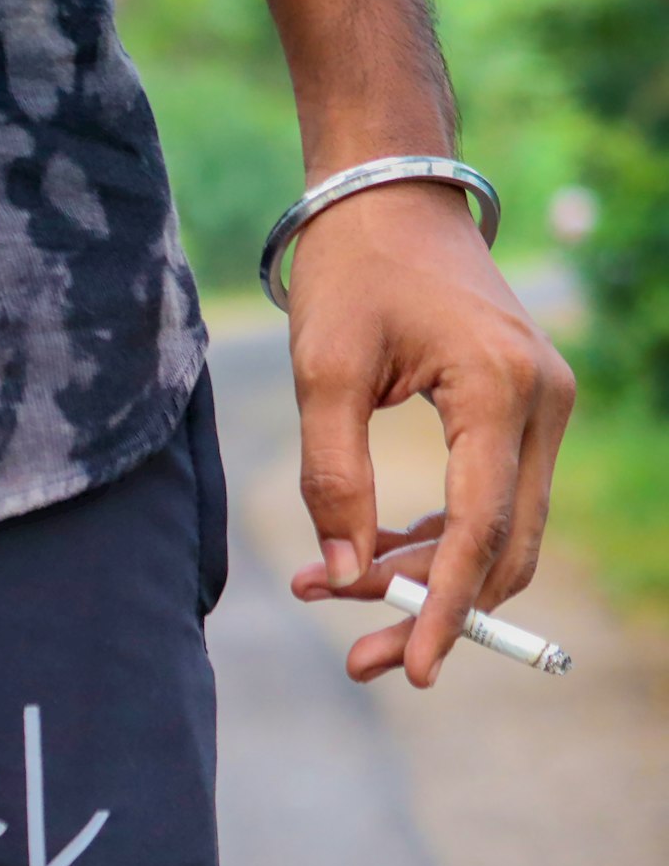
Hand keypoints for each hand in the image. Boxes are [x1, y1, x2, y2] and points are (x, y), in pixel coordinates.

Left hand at [285, 179, 575, 686]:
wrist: (389, 193)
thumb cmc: (352, 268)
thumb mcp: (324, 371)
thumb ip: (334, 476)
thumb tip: (345, 572)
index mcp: (500, 389)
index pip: (480, 529)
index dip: (446, 608)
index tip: (415, 671)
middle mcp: (541, 404)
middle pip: (502, 548)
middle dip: (433, 609)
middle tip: (357, 657)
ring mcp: (539, 409)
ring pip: (499, 534)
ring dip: (427, 578)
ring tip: (338, 594)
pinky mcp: (518, 413)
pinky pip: (491, 502)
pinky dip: (437, 539)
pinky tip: (374, 553)